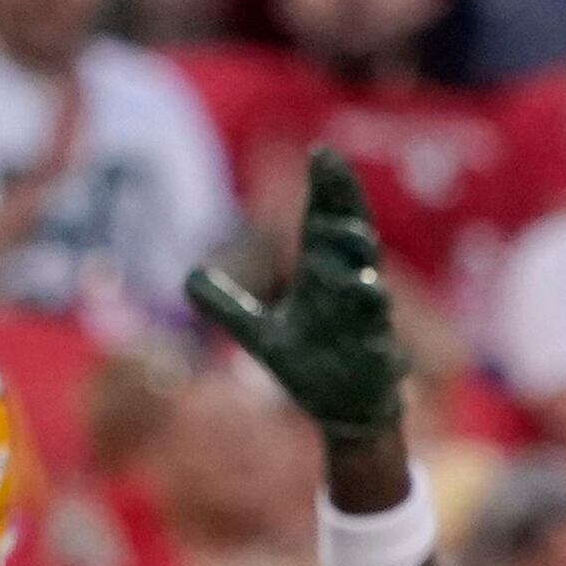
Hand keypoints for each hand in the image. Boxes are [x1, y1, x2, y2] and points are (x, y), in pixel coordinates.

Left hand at [184, 147, 405, 439]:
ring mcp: (365, 318)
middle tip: (333, 165)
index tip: (320, 154)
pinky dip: (372, 307)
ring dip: (356, 250)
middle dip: (342, 201)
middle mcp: (348, 288)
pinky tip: (370, 289)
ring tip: (346, 224)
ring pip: (364, 274)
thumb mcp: (261, 337)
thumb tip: (189, 281)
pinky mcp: (376, 350)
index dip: (325, 190)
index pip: (325, 222)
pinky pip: (375, 325)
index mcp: (324, 277)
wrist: (345, 411)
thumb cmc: (311, 366)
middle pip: (348, 233)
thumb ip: (230, 308)